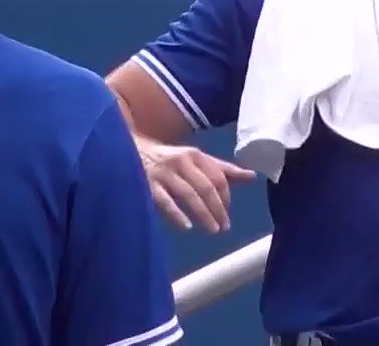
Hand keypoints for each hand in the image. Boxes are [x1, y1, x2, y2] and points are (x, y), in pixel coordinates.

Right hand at [138, 137, 255, 232]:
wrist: (126, 149)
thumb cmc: (166, 159)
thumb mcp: (193, 160)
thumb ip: (220, 168)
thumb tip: (252, 176)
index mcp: (194, 155)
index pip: (218, 177)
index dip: (226, 197)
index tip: (227, 214)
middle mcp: (181, 161)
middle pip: (206, 187)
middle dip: (218, 208)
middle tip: (224, 227)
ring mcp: (163, 172)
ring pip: (189, 195)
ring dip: (203, 214)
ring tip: (213, 230)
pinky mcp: (147, 184)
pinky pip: (165, 201)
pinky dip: (177, 215)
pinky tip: (186, 227)